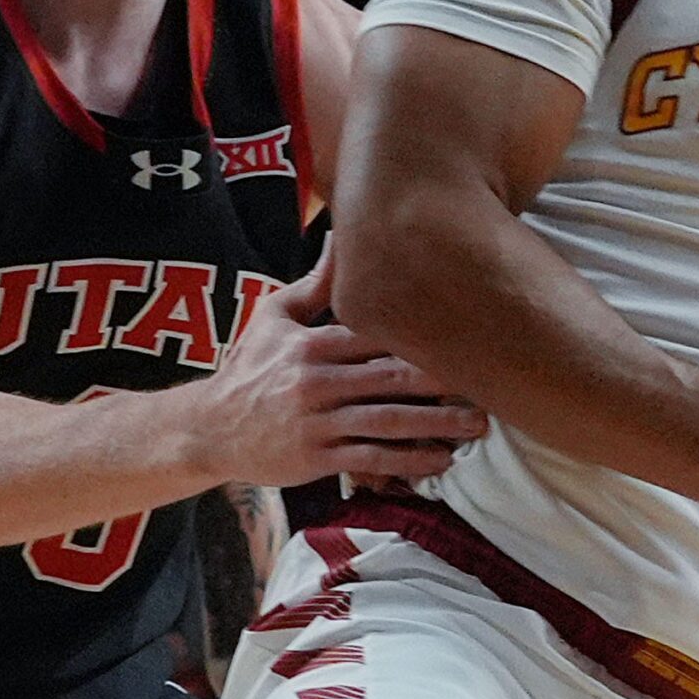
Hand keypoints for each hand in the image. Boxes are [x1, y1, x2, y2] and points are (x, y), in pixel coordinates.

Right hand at [195, 244, 486, 488]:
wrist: (208, 427)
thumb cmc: (248, 367)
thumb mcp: (272, 317)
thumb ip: (314, 284)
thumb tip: (344, 236)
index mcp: (312, 343)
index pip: (376, 335)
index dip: (422, 336)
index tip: (466, 334)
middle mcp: (317, 382)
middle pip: (391, 379)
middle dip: (443, 383)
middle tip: (490, 382)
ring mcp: (318, 423)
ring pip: (387, 423)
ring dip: (436, 426)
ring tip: (476, 426)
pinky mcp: (317, 457)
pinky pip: (371, 460)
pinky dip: (408, 462)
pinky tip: (440, 462)